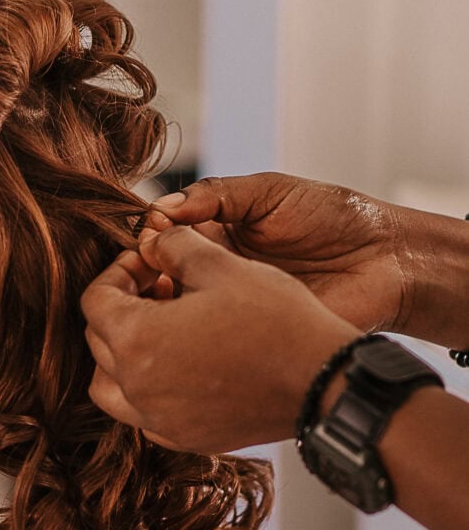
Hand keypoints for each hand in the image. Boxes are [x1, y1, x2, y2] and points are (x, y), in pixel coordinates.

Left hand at [80, 224, 360, 453]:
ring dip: (125, 353)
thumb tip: (152, 242)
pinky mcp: (185, 438)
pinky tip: (184, 364)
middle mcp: (137, 388)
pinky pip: (145, 414)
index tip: (150, 262)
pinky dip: (149, 388)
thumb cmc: (277, 322)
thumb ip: (175, 246)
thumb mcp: (223, 265)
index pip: (95, 300)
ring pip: (111, 386)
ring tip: (162, 329)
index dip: (118, 271)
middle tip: (159, 287)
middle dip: (121, 308)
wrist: (322, 383)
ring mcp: (159, 419)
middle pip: (98, 342)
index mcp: (137, 340)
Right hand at [142, 173, 411, 334]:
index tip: (147, 237)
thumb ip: (215, 195)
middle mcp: (216, 270)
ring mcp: (228, 306)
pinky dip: (189, 331)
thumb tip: (161, 209)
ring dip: (163, 301)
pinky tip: (184, 319)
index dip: (151, 236)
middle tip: (146, 268)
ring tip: (163, 292)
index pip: (165, 234)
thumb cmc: (334, 218)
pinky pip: (207, 338)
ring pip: (176, 308)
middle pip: (161, 273)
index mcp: (217, 232)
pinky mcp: (244, 336)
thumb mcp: (270, 192)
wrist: (384, 262)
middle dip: (148, 270)